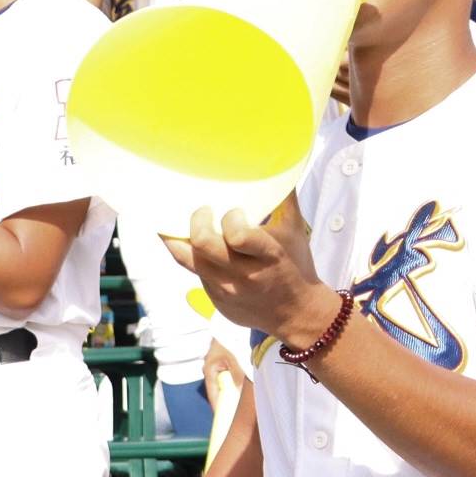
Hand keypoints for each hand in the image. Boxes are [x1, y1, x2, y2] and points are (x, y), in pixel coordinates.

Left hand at [160, 200, 334, 344]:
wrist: (297, 314)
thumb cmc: (296, 266)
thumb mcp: (295, 231)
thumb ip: (285, 197)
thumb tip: (282, 163)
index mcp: (268, 255)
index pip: (238, 236)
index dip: (230, 219)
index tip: (233, 212)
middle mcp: (244, 275)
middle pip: (203, 246)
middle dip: (197, 221)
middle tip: (202, 212)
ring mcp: (226, 290)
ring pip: (187, 260)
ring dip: (178, 238)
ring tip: (177, 224)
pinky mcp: (215, 300)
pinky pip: (193, 273)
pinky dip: (191, 255)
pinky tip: (191, 244)